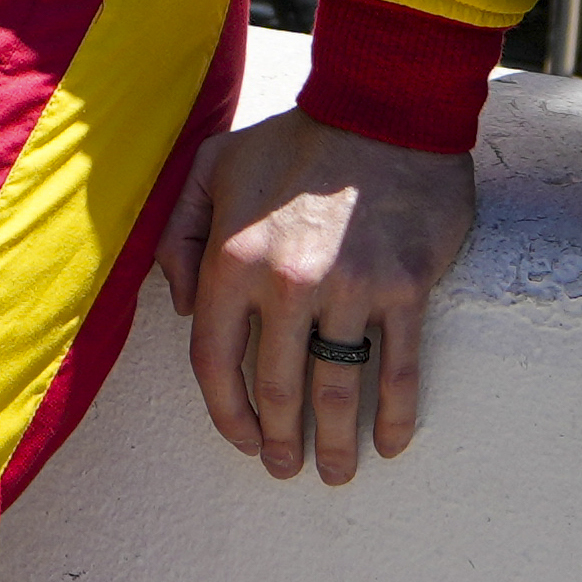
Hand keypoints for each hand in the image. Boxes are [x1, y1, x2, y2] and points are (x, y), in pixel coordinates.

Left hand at [159, 110, 477, 484]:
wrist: (384, 110)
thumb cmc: (294, 140)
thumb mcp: (212, 165)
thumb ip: (178, 232)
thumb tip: (177, 305)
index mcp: (231, 256)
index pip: (213, 358)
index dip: (222, 410)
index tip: (237, 438)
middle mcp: (286, 282)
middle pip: (274, 387)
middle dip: (277, 439)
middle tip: (283, 467)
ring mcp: (349, 288)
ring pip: (336, 388)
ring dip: (334, 441)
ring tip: (334, 471)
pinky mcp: (404, 288)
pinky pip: (399, 368)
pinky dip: (394, 415)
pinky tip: (389, 443)